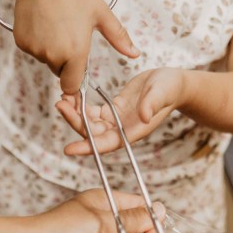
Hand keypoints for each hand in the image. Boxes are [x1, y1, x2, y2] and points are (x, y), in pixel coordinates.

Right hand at [11, 0, 138, 94]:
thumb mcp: (101, 13)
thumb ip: (118, 37)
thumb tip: (134, 53)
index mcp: (76, 52)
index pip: (72, 86)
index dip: (75, 79)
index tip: (77, 68)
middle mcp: (53, 55)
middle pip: (59, 71)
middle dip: (64, 60)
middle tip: (68, 32)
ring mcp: (35, 49)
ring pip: (45, 59)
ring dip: (50, 49)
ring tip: (54, 22)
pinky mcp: (21, 43)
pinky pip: (32, 49)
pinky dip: (37, 41)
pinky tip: (41, 21)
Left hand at [55, 68, 185, 155]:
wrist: (171, 83)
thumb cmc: (170, 89)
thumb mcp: (162, 93)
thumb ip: (152, 103)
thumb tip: (143, 116)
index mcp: (133, 131)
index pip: (107, 144)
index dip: (88, 147)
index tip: (68, 149)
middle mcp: (122, 130)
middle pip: (92, 133)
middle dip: (75, 122)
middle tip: (60, 105)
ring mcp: (116, 120)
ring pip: (89, 122)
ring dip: (74, 113)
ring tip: (62, 98)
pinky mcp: (112, 109)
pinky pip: (92, 111)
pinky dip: (81, 105)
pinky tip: (71, 94)